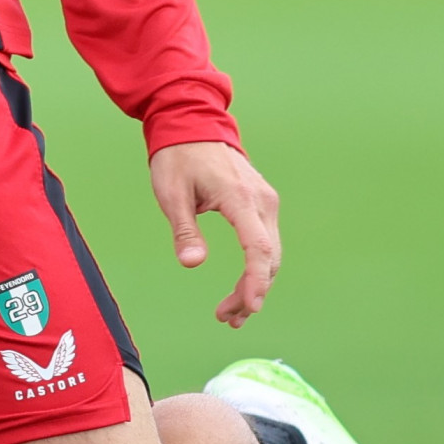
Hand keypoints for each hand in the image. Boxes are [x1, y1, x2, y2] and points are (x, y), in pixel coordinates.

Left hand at [150, 138, 280, 327]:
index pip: (258, 247)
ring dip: (255, 284)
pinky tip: (242, 288)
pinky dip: (257, 268)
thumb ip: (185, 231)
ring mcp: (266, 201)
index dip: (256, 281)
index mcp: (239, 198)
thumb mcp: (172, 195)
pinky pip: (266, 242)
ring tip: (230, 313)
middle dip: (251, 292)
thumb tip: (193, 264)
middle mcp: (261, 200)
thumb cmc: (178, 158)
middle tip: (226, 318)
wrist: (193, 125)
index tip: (249, 307)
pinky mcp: (262, 204)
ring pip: (271, 254)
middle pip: (269, 258)